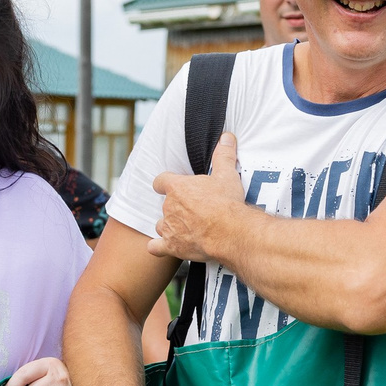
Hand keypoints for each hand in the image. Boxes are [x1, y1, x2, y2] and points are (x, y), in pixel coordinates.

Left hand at [146, 131, 245, 264]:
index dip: (164, 183)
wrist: (229, 231)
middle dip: (176, 208)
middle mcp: (169, 207)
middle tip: (193, 210)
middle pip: (165, 205)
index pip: (161, 181)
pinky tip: (165, 247)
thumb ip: (223, 155)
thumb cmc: (227, 203)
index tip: (170, 185)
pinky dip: (158, 247)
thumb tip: (226, 137)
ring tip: (184, 228)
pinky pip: (155, 248)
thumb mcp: (227, 174)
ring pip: (161, 225)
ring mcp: (168, 227)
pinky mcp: (171, 246)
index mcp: (177, 188)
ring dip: (170, 226)